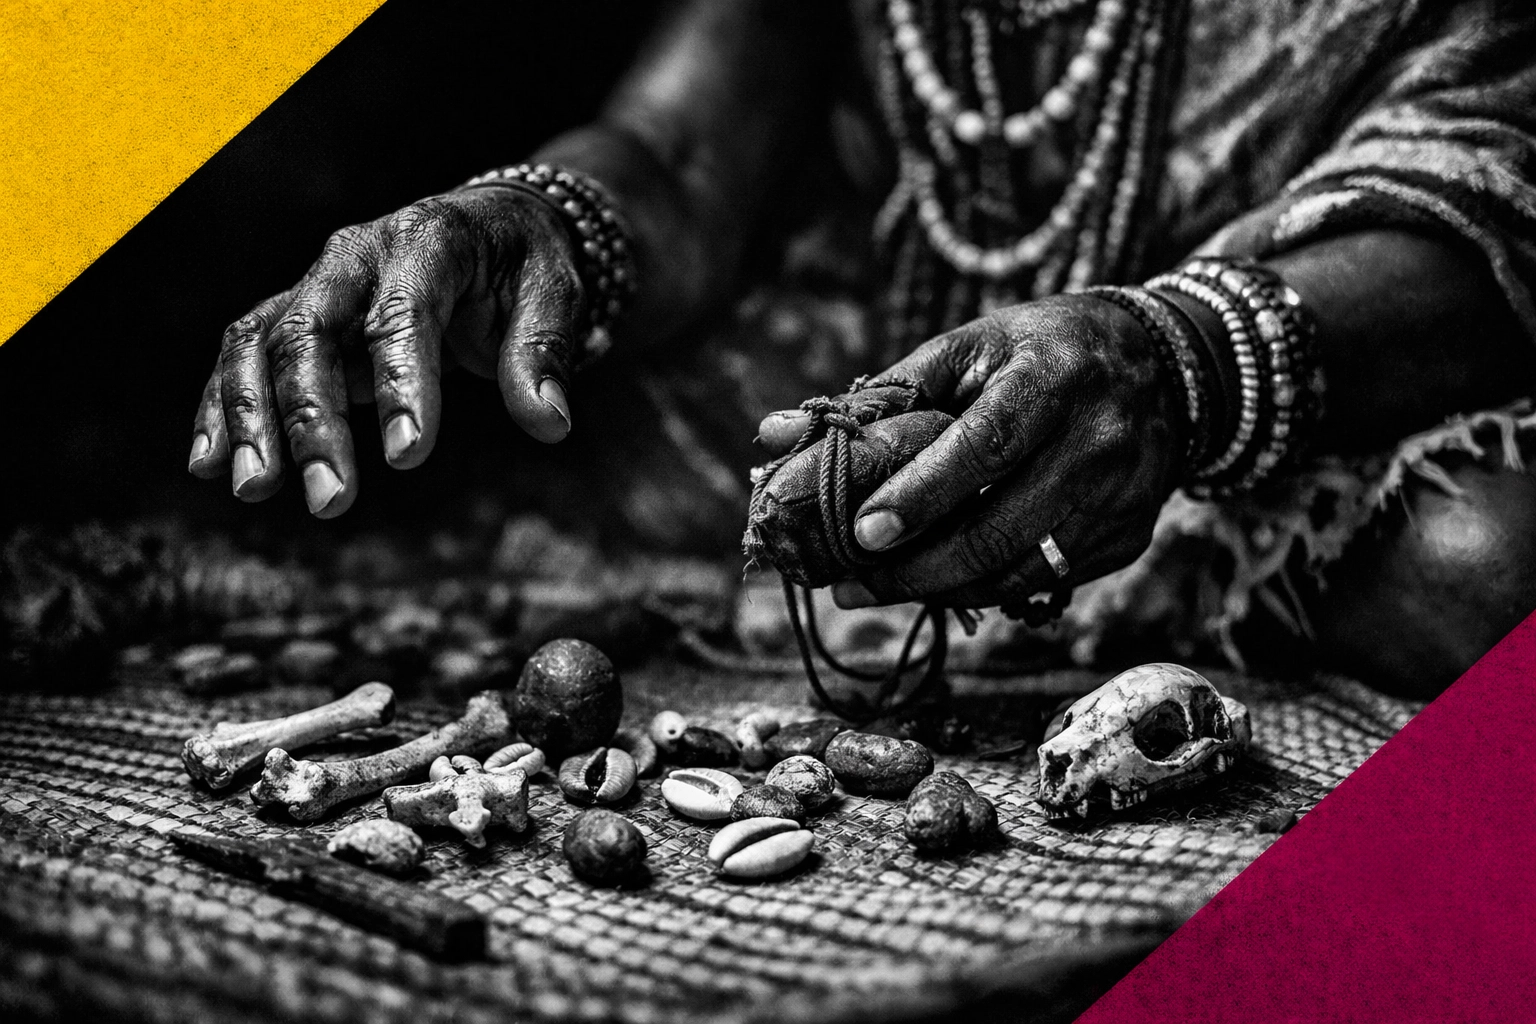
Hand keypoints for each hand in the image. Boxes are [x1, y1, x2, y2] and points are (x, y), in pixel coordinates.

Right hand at [187, 186, 586, 516]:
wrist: (491, 226)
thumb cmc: (525, 264)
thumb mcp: (556, 293)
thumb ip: (544, 352)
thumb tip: (549, 424)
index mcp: (428, 241)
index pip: (404, 314)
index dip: (402, 384)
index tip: (410, 459)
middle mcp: (357, 254)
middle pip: (312, 332)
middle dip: (314, 419)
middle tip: (331, 501)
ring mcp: (318, 283)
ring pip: (263, 343)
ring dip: (251, 417)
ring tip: (255, 490)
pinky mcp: (296, 312)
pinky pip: (246, 354)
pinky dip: (223, 406)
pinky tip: (211, 464)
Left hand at [758, 295, 1187, 609]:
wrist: (1168, 368)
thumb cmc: (1043, 351)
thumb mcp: (972, 346)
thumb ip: (881, 394)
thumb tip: (774, 437)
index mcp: (1053, 377)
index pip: (986, 445)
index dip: (922, 495)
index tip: (862, 533)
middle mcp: (1098, 442)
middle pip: (999, 529)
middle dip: (913, 569)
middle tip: (845, 584)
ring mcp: (1120, 499)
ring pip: (1018, 573)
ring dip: (938, 590)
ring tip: (873, 589)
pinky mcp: (1127, 540)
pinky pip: (1042, 584)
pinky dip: (982, 589)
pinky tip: (936, 583)